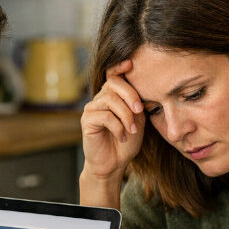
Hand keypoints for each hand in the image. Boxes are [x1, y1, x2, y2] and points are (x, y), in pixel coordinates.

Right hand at [80, 59, 145, 182]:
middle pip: (114, 84)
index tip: (131, 63)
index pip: (112, 74)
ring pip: (111, 100)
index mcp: (111, 96)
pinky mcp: (87, 121)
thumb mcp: (137, 121)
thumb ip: (137, 104)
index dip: (119, 66)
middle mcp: (99, 99)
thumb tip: (141, 89)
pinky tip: (121, 137)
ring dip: (126, 116)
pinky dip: (118, 127)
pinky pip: (105, 116)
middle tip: (140, 111)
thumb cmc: (126, 142)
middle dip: (131, 95)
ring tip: (132, 130)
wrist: (113, 164)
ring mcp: (91, 109)